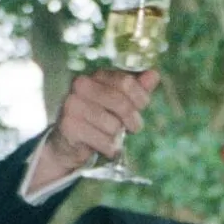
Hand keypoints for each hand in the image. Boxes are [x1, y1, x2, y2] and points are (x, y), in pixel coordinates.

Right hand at [45, 67, 159, 172]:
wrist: (69, 143)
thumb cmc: (100, 119)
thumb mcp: (121, 102)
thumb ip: (137, 88)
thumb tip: (154, 74)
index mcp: (96, 75)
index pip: (126, 82)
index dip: (140, 98)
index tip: (141, 108)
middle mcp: (81, 85)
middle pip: (122, 104)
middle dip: (133, 120)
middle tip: (132, 128)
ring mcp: (72, 105)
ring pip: (113, 126)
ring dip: (118, 137)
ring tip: (111, 137)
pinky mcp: (69, 126)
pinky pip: (103, 141)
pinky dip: (109, 149)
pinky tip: (103, 147)